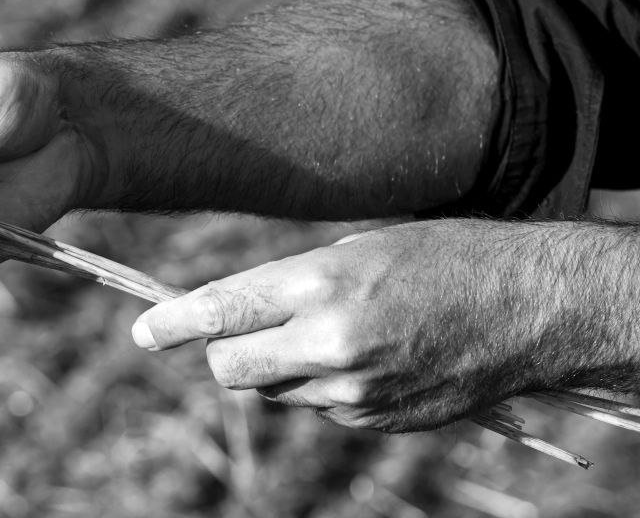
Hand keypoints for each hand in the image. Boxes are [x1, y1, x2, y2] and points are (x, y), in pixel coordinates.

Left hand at [131, 220, 563, 431]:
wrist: (529, 306)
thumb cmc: (440, 256)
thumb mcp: (353, 249)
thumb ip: (288, 286)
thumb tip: (231, 317)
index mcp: (320, 283)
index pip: (219, 311)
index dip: (171, 323)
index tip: (143, 331)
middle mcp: (330, 343)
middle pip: (229, 367)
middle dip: (222, 349)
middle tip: (240, 329)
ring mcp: (354, 392)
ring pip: (273, 390)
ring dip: (278, 366)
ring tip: (330, 330)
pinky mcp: (375, 421)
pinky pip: (317, 408)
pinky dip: (320, 387)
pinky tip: (365, 357)